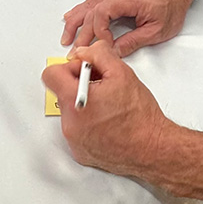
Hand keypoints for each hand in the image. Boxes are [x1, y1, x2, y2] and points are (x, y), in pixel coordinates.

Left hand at [41, 42, 170, 177]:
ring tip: (107, 106)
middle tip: (102, 87)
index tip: (84, 71)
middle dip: (80, 85)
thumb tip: (84, 52)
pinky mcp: (80, 151)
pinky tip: (106, 121)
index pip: (51, 75)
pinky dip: (88, 122)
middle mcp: (70, 123)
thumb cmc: (139, 115)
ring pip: (70, 110)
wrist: (151, 147)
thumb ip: (97, 54)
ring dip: (84, 103)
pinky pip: (76, 129)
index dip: (69, 67)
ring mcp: (73, 140)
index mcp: (75, 101)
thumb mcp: (121, 71)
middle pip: (62, 92)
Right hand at [62, 0, 192, 57]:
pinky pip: (93, 1)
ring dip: (76, 21)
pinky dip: (81, 10)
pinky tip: (72, 17)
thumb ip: (133, 41)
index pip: (103, 13)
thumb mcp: (156, 31)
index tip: (103, 45)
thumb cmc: (170, 8)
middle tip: (75, 49)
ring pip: (89, 5)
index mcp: (129, 0)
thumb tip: (114, 51)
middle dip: (82, 32)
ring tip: (67, 36)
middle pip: (92, 11)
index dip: (99, 31)